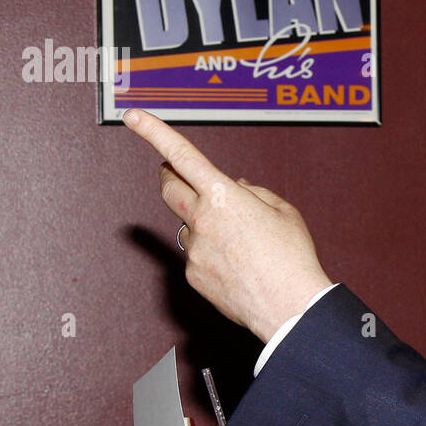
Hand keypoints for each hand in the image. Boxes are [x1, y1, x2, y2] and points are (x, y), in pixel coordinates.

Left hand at [123, 108, 331, 341]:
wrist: (290, 308)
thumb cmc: (293, 258)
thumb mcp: (283, 211)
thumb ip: (254, 192)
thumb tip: (234, 188)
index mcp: (224, 196)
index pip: (182, 155)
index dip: (154, 132)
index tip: (133, 117)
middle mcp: (202, 220)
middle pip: (169, 187)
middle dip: (169, 175)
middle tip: (175, 172)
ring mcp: (194, 250)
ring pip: (189, 226)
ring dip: (204, 225)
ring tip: (240, 244)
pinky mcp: (193, 275)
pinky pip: (197, 256)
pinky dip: (213, 255)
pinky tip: (239, 267)